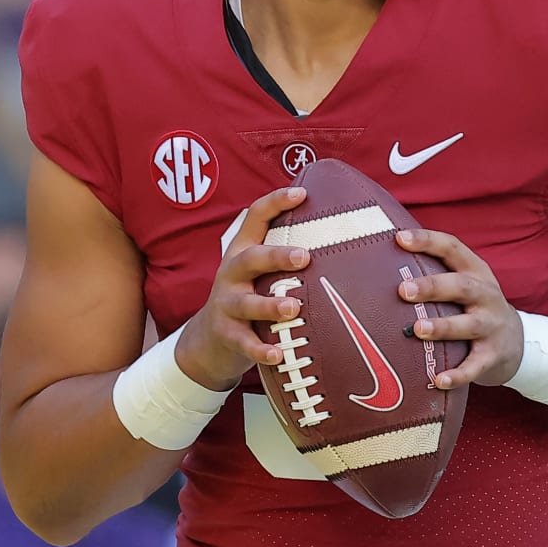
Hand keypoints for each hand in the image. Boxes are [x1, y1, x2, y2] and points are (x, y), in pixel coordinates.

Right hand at [173, 187, 312, 391]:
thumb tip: (339, 238)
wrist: (208, 339)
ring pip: (246, 303)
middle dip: (277, 256)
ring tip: (293, 309)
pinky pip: (244, 343)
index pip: (255, 217)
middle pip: (250, 258)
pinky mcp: (226, 335)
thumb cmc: (249, 296)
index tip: (301, 192)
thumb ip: (285, 256)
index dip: (276, 202)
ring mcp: (226, 305)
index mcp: (243, 251)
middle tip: (305, 257)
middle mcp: (232, 273)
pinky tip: (278, 354)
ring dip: (270, 305)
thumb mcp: (258, 272)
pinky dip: (260, 350)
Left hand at [394, 229, 523, 390]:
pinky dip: (458, 374)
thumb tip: (380, 262)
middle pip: (461, 286)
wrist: (518, 342)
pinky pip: (475, 366)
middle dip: (432, 287)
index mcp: (475, 272)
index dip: (428, 241)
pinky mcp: (493, 355)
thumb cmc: (474, 307)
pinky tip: (438, 380)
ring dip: (442, 327)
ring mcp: (492, 325)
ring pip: (468, 325)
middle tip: (403, 290)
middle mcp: (486, 295)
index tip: (400, 239)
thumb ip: (437, 273)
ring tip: (418, 330)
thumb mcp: (466, 284)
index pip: (452, 248)